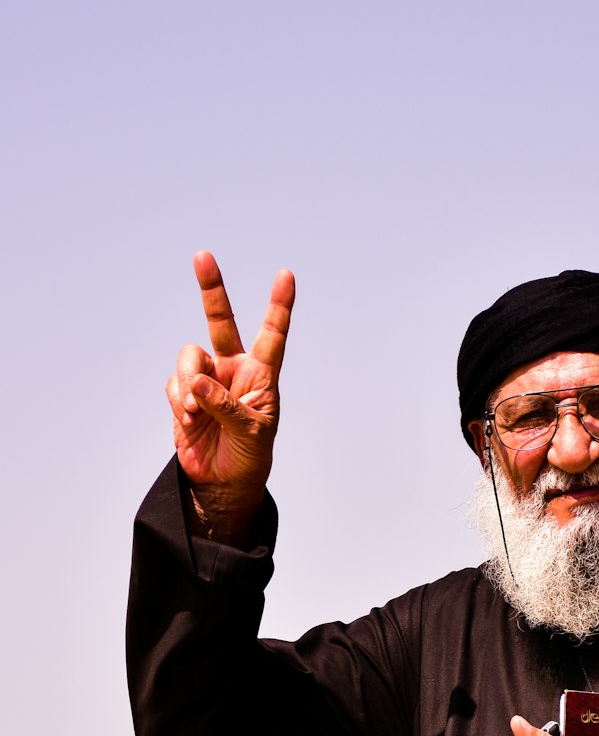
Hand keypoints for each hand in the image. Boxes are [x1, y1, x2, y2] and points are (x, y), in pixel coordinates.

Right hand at [166, 251, 294, 537]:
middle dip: (211, 289)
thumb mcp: (250, 432)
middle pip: (220, 320)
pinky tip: (189, 421)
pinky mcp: (183, 393)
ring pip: (188, 358)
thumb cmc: (250, 455)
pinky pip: (174, 384)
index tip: (286, 275)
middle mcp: (233, 368)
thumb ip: (225, 405)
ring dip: (188, 385)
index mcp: (261, 374)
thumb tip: (196, 382)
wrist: (222, 480)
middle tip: (203, 256)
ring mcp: (206, 378)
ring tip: (196, 415)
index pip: (272, 334)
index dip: (279, 305)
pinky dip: (179, 401)